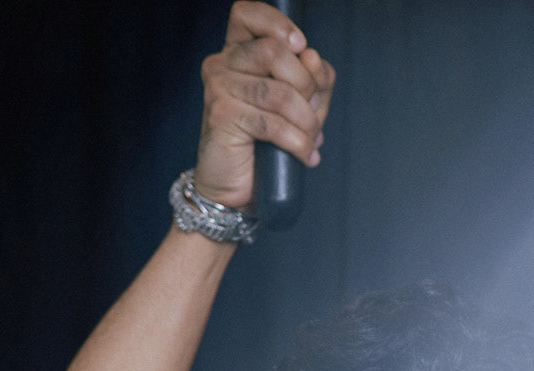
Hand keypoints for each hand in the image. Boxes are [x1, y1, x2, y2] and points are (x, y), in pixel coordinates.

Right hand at [195, 3, 335, 210]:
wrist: (235, 190)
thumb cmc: (265, 147)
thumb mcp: (300, 107)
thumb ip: (313, 80)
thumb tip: (315, 59)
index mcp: (238, 53)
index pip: (247, 14)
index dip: (277, 24)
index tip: (301, 48)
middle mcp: (222, 64)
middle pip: (273, 52)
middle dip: (306, 85)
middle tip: (313, 112)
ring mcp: (218, 88)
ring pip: (278, 91)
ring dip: (306, 120)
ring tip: (310, 140)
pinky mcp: (221, 115)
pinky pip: (272, 122)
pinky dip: (297, 142)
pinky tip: (305, 155)